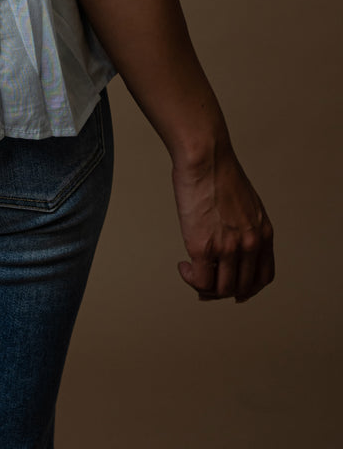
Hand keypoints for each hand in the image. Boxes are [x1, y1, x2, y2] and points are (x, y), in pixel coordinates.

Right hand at [171, 144, 274, 301]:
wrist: (205, 157)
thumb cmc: (218, 171)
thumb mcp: (246, 201)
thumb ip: (244, 223)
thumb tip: (229, 234)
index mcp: (263, 233)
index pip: (264, 276)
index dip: (249, 288)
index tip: (236, 291)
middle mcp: (250, 244)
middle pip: (242, 287)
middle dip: (225, 291)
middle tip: (207, 286)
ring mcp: (228, 248)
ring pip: (221, 289)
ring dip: (205, 288)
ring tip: (192, 273)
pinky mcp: (203, 247)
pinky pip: (200, 281)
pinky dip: (190, 279)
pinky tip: (184, 267)